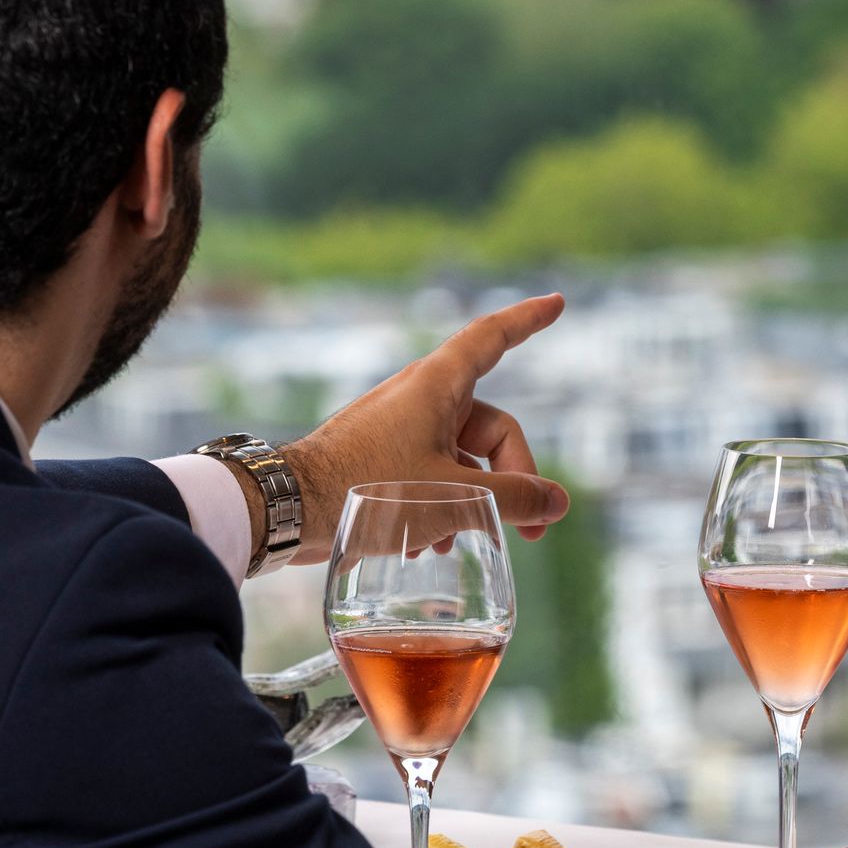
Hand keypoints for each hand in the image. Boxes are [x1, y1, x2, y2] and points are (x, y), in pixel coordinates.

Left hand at [283, 295, 569, 560]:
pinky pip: (430, 472)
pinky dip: (440, 504)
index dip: (529, 319)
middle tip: (530, 532)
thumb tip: (558, 502)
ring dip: (473, 500)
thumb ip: (514, 498)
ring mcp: (399, 427)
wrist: (289, 509)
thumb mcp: (456, 496)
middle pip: (491, 427)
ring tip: (461, 542)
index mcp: (439, 385)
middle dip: (514, 478)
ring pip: (461, 458)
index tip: (558, 303)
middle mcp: (420, 399)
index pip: (494, 337)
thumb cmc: (372, 490)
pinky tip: (428, 544)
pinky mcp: (380, 456)